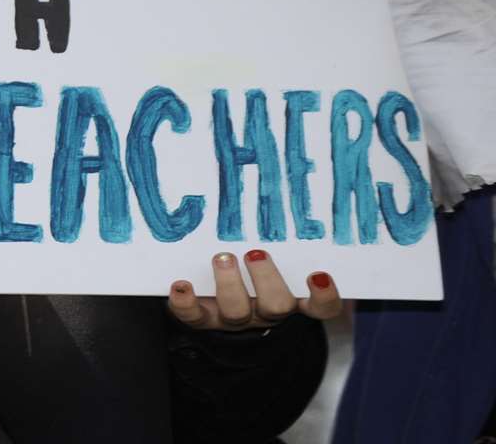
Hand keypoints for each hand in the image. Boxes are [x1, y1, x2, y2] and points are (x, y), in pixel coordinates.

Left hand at [167, 249, 342, 331]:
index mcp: (291, 301)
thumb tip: (285, 187)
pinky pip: (193, 317)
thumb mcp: (276, 260)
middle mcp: (265, 312)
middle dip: (267, 279)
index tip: (318, 275)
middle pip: (276, 306)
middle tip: (255, 253)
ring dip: (229, 284)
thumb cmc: (255, 273)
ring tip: (222, 257)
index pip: (321, 308)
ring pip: (236, 311)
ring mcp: (233, 318)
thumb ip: (281, 241)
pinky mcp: (202, 319)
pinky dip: (186, 302)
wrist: (218, 306)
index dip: (324, 297)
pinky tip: (181, 284)